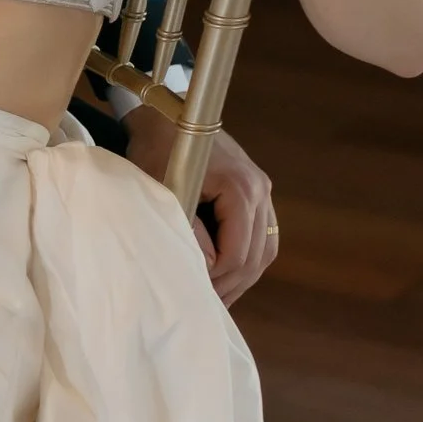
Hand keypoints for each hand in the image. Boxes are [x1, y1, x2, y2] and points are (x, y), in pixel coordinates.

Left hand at [119, 106, 279, 304]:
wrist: (167, 115)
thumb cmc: (157, 151)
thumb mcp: (164, 192)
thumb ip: (187, 231)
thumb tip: (204, 269)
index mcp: (241, 189)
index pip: (238, 254)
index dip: (216, 279)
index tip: (192, 289)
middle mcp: (260, 190)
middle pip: (256, 256)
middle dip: (230, 285)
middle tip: (204, 306)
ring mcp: (263, 191)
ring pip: (264, 250)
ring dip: (242, 277)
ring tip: (217, 299)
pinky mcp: (258, 194)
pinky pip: (262, 237)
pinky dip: (247, 260)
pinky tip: (226, 277)